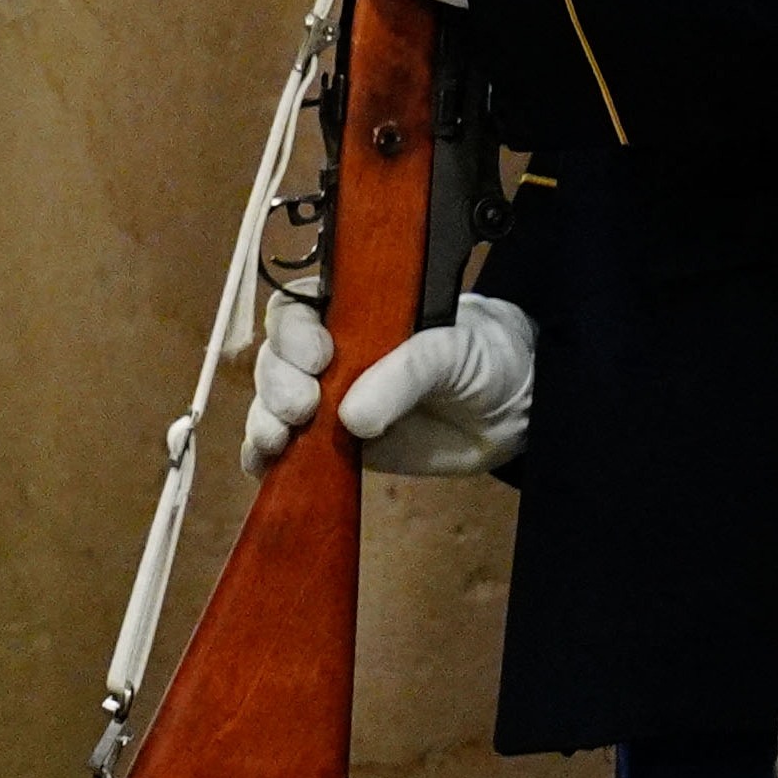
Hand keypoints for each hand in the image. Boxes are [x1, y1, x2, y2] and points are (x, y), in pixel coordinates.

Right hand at [242, 287, 534, 478]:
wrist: (513, 412)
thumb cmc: (484, 358)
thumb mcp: (452, 351)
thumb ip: (405, 373)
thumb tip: (351, 417)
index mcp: (352, 313)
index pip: (299, 310)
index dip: (294, 332)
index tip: (317, 357)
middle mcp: (330, 354)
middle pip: (276, 358)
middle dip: (278, 382)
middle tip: (300, 408)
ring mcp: (328, 400)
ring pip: (271, 402)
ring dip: (264, 419)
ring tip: (277, 440)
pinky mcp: (333, 444)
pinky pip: (287, 449)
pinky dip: (264, 458)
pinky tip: (263, 466)